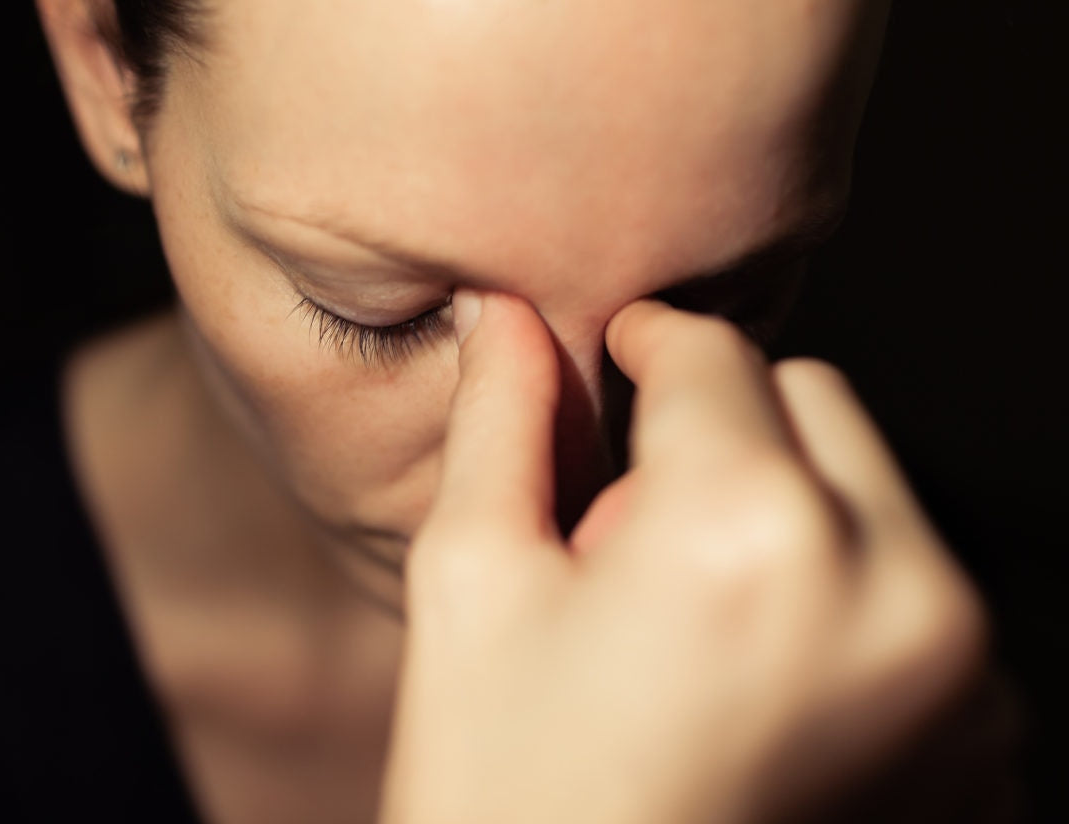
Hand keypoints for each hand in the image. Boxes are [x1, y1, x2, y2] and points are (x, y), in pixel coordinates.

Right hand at [378, 292, 985, 823]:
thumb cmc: (508, 795)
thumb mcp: (472, 592)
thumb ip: (500, 428)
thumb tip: (507, 317)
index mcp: (748, 535)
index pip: (715, 355)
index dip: (648, 342)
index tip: (619, 353)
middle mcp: (895, 589)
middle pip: (815, 402)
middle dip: (723, 428)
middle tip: (636, 524)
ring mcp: (963, 676)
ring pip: (874, 491)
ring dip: (787, 507)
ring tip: (691, 618)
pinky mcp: (985, 737)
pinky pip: (915, 588)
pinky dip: (842, 590)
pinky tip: (755, 676)